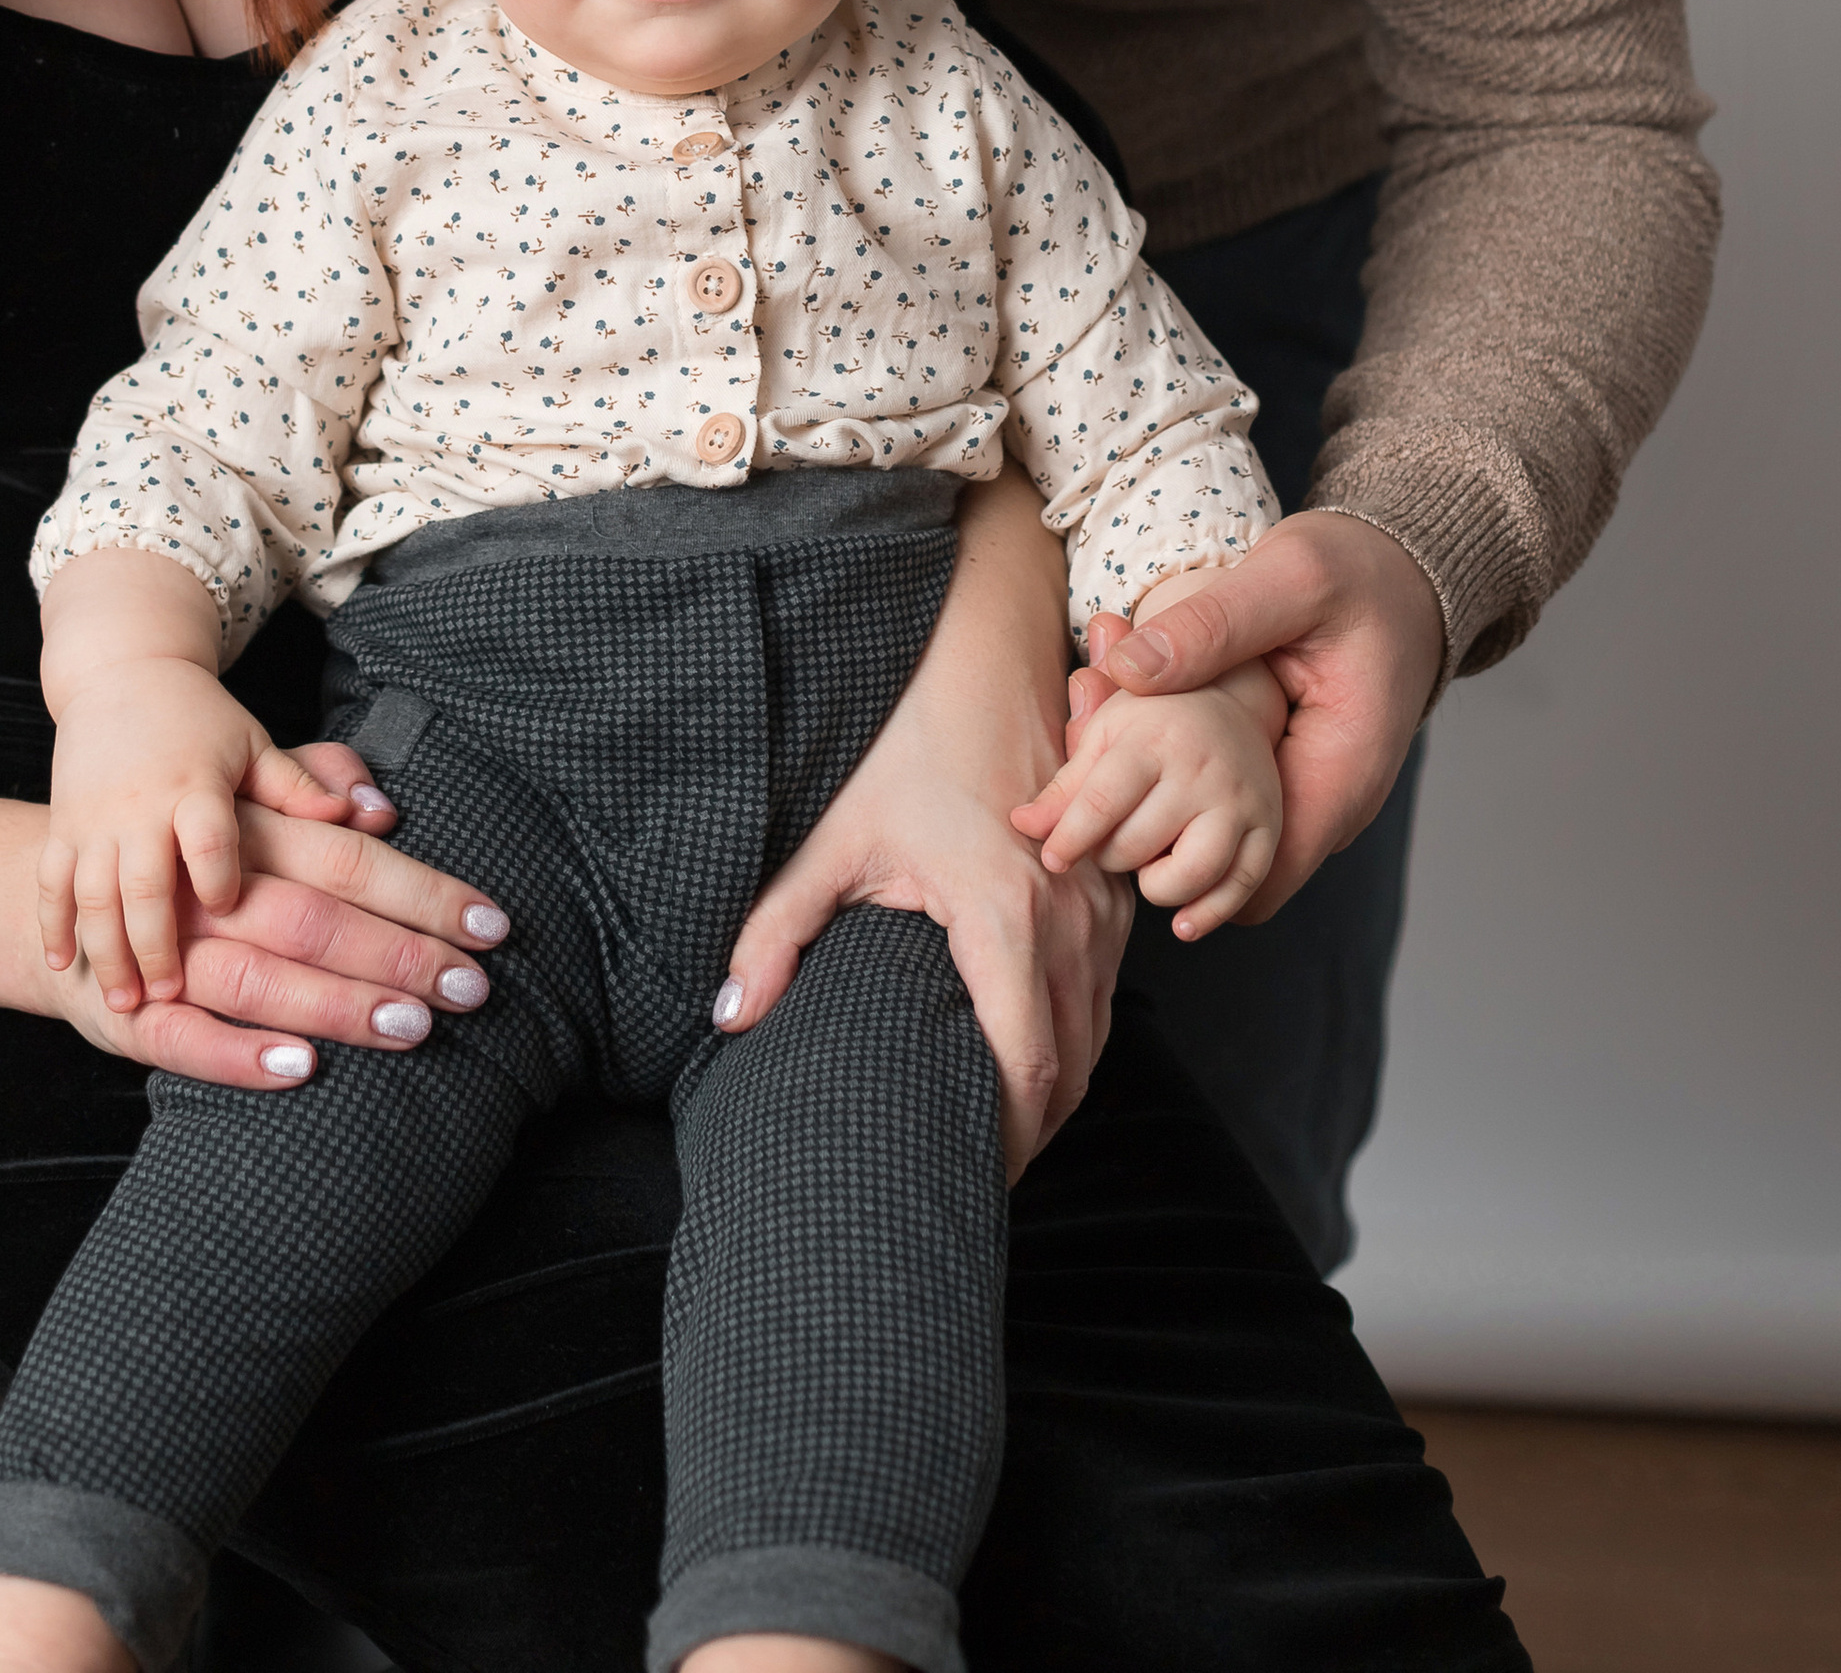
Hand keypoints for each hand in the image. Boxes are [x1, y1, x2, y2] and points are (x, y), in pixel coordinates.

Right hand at [33, 743, 512, 1083]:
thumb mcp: (237, 777)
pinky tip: (299, 1067)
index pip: (348, 857)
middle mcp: (202, 884)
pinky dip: (238, 1055)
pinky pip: (180, 1037)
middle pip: (311, 917)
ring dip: (334, 1005)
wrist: (34, 872)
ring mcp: (160, 947)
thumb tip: (378, 803)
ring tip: (410, 1027)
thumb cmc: (166, 826)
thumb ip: (310, 782)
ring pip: (255, 976)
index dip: (421, 891)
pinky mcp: (121, 1006)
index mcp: (241, 824)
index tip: (491, 925)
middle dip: (397, 955)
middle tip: (471, 988)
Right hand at [37, 657, 345, 1008]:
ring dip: (105, 950)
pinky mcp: (64, 828)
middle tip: (168, 991)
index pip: (208, 835)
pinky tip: (61, 967)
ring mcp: (95, 820)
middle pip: (143, 881)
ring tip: (124, 1000)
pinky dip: (53, 927)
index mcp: (195, 782)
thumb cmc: (200, 720)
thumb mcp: (252, 745)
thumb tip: (377, 815)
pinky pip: (52, 883)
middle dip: (154, 941)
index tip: (230, 911)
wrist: (120, 675)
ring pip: (93, 893)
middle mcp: (140, 805)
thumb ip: (303, 787)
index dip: (218, 874)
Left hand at [714, 604, 1128, 1184]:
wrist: (983, 661)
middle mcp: (1072, 916)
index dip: (1006, 1142)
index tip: (969, 1179)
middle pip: (1076, 1065)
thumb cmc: (907, 748)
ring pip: (1102, 1028)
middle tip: (978, 1173)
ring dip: (1061, 1085)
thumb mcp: (833, 840)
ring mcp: (1103, 901)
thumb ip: (776, 931)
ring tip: (1002, 1130)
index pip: (1029, 1068)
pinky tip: (1034, 1053)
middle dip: (1035, 1132)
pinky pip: (1110, 985)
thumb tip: (730, 1016)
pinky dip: (1082, 1032)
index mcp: (1006, 916)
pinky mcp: (1109, 886)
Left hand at [1008, 657, 1284, 937]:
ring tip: (1147, 863)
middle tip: (1110, 842)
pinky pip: (1237, 892)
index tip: (1053, 860)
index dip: (1069, 839)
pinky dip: (1206, 914)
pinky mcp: (1267, 831)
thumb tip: (1021, 825)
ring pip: (1188, 877)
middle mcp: (1201, 770)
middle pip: (1137, 847)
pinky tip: (1181, 918)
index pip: (1101, 803)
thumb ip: (1064, 785)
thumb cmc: (1153, 723)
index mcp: (1153, 739)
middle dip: (1110, 857)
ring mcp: (1240, 802)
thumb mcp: (1104, 736)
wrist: (1231, 704)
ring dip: (1155, 887)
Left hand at [1066, 510, 1443, 920]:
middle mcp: (1329, 805)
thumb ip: (1215, 624)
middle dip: (1150, 836)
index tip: (1108, 816)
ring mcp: (1308, 791)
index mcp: (1339, 777)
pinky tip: (1134, 730)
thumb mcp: (1290, 579)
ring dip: (1158, 807)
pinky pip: (1227, 803)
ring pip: (1219, 841)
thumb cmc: (1361, 574)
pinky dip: (1177, 779)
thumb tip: (1125, 669)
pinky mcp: (1288, 770)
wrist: (1408, 569)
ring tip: (1098, 747)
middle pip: (1225, 870)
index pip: (1250, 884)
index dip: (1171, 863)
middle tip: (1085, 781)